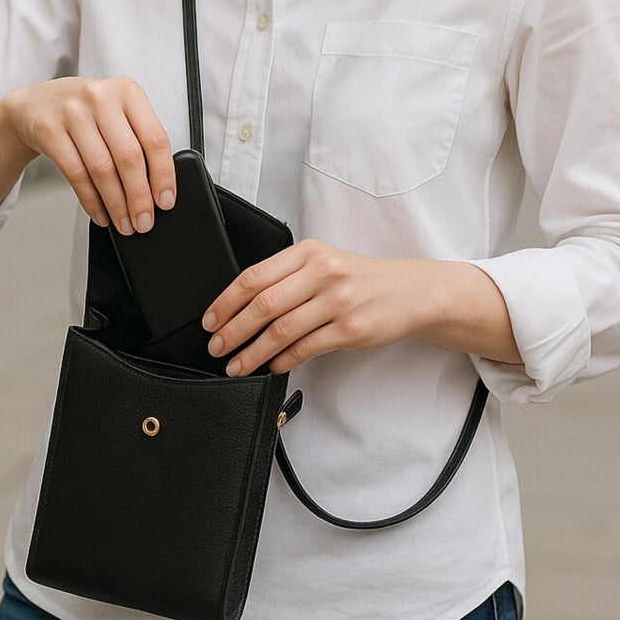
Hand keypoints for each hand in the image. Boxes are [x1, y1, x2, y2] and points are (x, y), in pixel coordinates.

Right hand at [1, 77, 175, 235]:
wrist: (36, 104)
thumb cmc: (86, 112)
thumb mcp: (118, 111)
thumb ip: (139, 139)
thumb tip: (158, 188)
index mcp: (128, 92)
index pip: (155, 138)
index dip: (163, 175)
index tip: (165, 201)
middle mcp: (101, 98)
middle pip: (129, 157)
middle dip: (139, 197)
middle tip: (144, 221)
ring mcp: (73, 112)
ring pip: (102, 169)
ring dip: (116, 204)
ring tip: (124, 223)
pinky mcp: (49, 130)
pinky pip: (76, 174)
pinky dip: (91, 200)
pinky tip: (101, 213)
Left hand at [201, 240, 428, 376]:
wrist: (408, 292)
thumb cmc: (359, 279)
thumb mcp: (323, 263)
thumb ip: (287, 276)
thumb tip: (239, 306)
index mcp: (309, 252)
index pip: (254, 276)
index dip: (226, 302)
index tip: (211, 320)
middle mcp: (323, 273)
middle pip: (263, 305)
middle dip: (232, 330)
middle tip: (216, 346)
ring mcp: (338, 302)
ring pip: (281, 331)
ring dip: (252, 353)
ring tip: (236, 365)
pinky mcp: (350, 329)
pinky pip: (305, 348)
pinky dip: (282, 360)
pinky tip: (271, 366)